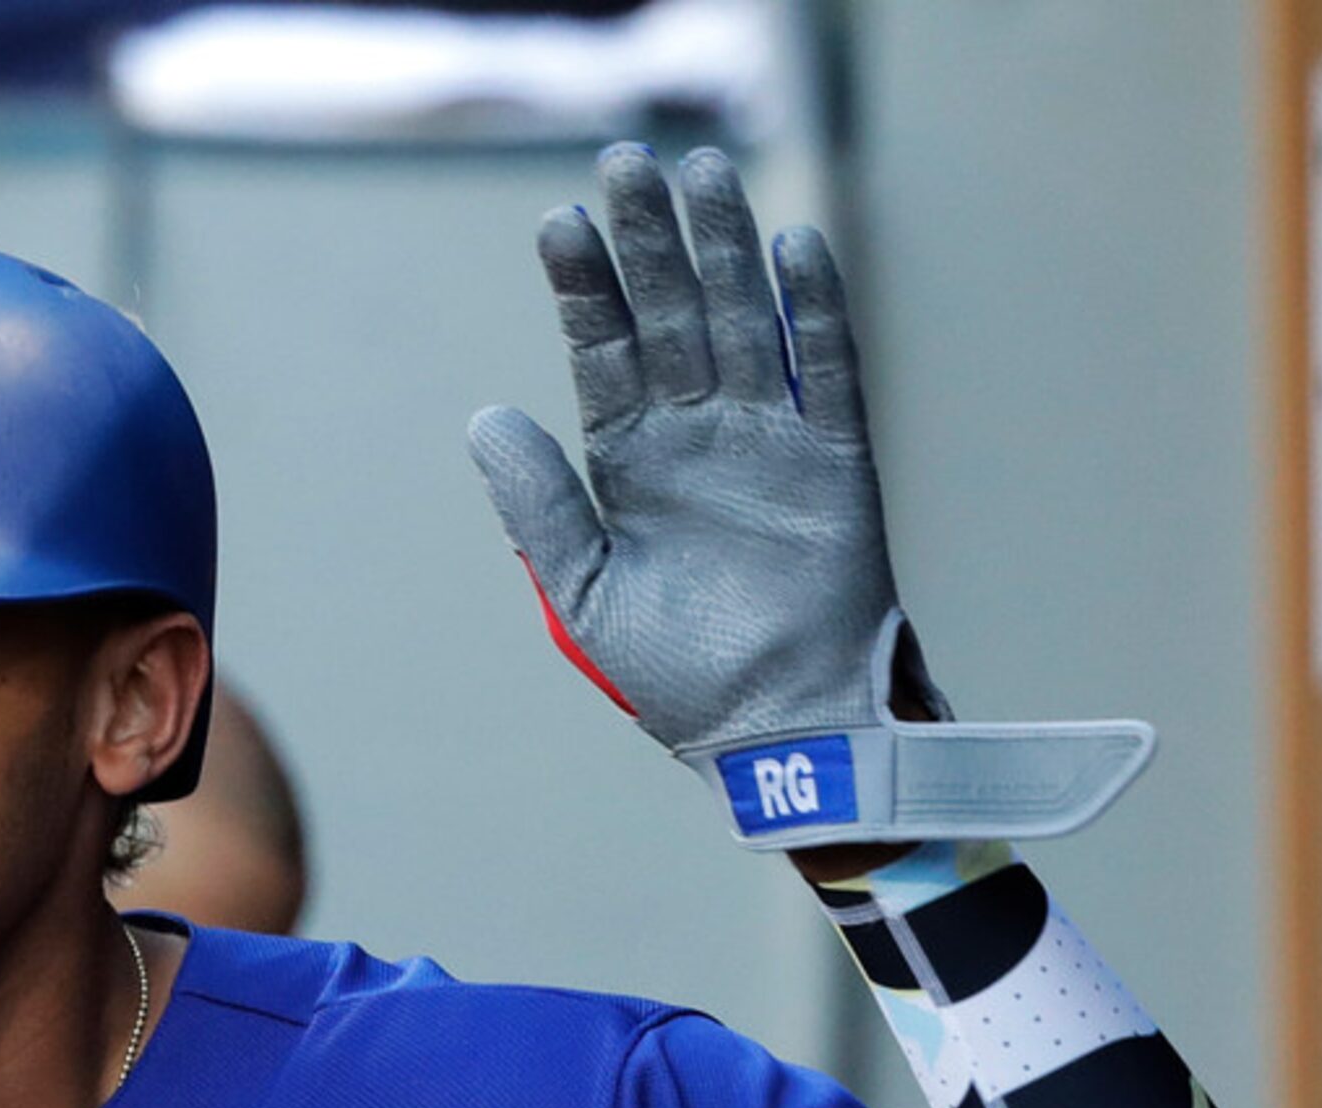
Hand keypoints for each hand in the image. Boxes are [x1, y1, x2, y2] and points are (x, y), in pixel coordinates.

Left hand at [469, 144, 1151, 849]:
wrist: (777, 731)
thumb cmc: (679, 678)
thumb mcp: (585, 591)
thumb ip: (538, 506)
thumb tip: (484, 417)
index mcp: (632, 465)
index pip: (605, 355)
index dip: (584, 291)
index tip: (557, 224)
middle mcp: (699, 437)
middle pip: (674, 316)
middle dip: (651, 242)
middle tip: (629, 162)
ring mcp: (769, 442)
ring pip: (746, 321)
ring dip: (725, 249)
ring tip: (702, 171)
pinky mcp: (837, 462)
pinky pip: (829, 370)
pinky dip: (814, 309)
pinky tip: (792, 244)